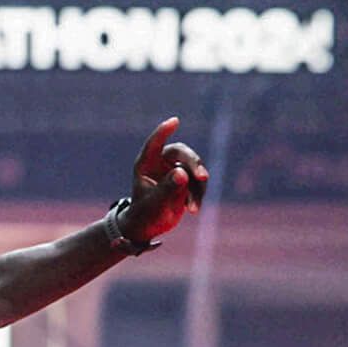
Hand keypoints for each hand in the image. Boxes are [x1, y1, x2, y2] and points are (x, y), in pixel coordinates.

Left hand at [125, 117, 208, 242]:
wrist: (150, 226)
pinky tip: (193, 211)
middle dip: (194, 164)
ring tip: (193, 209)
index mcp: (146, 164)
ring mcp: (175, 170)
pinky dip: (198, 195)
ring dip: (198, 186)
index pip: (154, 144)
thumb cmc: (145, 213)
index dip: (164, 131)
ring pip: (194, 169)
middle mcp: (161, 163)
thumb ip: (167, 188)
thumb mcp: (154, 203)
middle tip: (203, 177)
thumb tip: (182, 173)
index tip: (174, 121)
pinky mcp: (186, 181)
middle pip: (182, 153)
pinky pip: (199, 182)